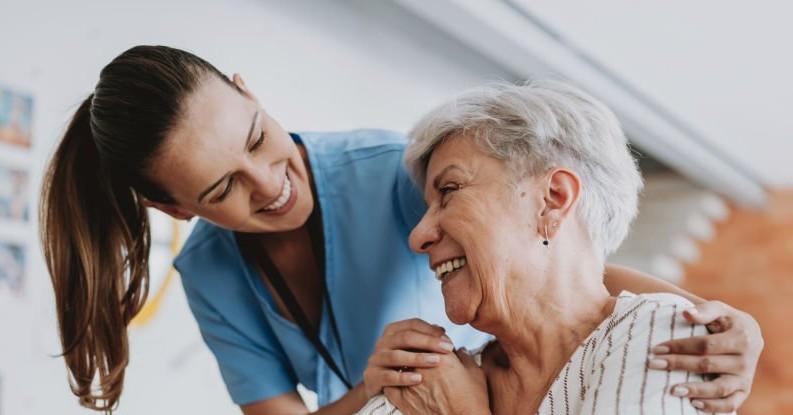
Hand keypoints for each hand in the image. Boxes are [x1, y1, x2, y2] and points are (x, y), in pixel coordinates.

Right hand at [362, 318, 454, 398]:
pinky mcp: (371, 376)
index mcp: (393, 331)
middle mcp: (382, 342)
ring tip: (436, 362)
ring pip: (396, 356)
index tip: (448, 340)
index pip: (413, 324)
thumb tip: (442, 331)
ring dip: (417, 358)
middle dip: (429, 342)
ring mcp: (375, 358)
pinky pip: (388, 376)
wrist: (380, 386)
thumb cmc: (403, 366)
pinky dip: (404, 377)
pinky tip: (419, 380)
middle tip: (448, 349)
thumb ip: (427, 340)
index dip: (431, 330)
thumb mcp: (414, 350)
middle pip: (405, 337)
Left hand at [384, 349, 488, 414]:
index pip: (431, 339)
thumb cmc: (473, 401)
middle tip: (418, 353)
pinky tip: (396, 382)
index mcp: (442, 356)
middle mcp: (423, 365)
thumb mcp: (476, 374)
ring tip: (406, 367)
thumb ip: (466, 358)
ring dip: (402, 363)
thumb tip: (461, 350)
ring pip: (399, 364)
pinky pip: (390, 385)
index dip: (432, 340)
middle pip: (413, 348)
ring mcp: (411, 381)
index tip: (434, 344)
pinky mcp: (403, 398)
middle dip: (415, 349)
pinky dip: (393, 381)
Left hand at [649, 300, 763, 412]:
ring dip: (695, 390)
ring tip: (672, 390)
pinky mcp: (744, 391)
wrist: (750, 335)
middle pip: (707, 365)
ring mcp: (745, 377)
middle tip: (653, 364)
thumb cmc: (727, 320)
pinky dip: (714, 407)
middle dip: (678, 365)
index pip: (705, 344)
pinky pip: (730, 404)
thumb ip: (704, 311)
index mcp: (741, 337)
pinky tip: (694, 404)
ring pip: (720, 388)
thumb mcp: (720, 309)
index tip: (656, 349)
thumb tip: (686, 313)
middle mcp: (745, 360)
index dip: (680, 346)